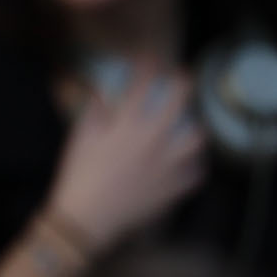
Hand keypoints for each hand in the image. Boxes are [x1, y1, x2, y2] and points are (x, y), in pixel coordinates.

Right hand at [37, 61, 217, 267]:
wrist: (86, 219)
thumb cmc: (79, 175)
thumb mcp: (80, 137)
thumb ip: (94, 111)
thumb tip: (101, 92)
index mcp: (127, 126)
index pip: (142, 85)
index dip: (148, 65)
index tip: (150, 57)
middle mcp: (152, 141)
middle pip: (179, 103)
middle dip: (184, 83)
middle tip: (184, 78)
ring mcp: (165, 166)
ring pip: (196, 140)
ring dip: (196, 130)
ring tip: (193, 127)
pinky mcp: (170, 190)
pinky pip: (194, 175)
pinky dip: (195, 167)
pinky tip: (191, 164)